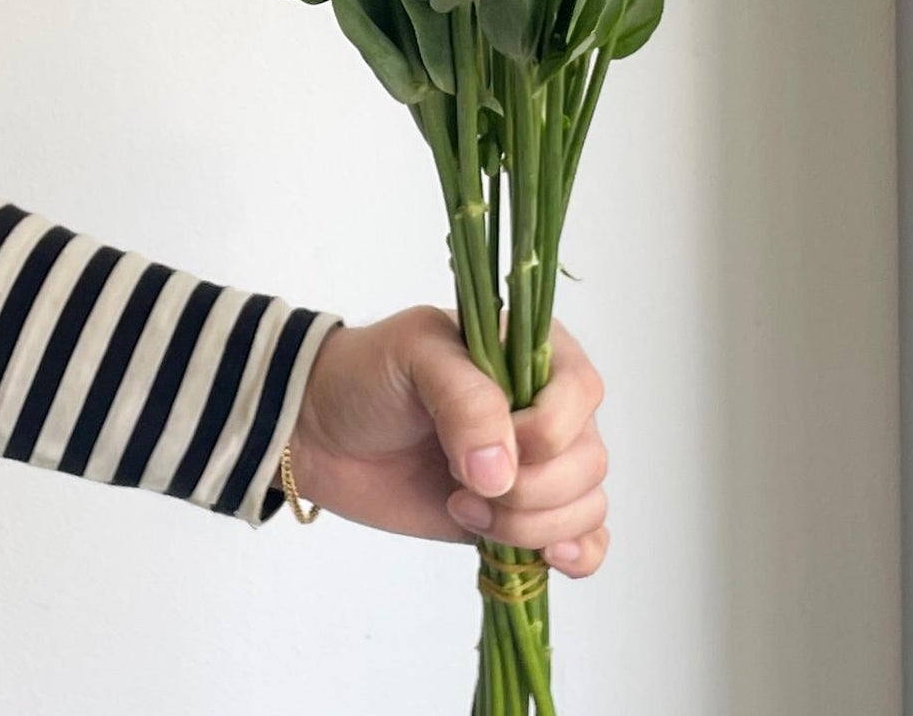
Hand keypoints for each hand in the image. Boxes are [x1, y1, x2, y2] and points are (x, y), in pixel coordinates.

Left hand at [287, 306, 609, 576]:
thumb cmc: (369, 376)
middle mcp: (547, 408)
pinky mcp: (522, 515)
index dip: (544, 432)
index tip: (490, 447)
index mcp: (534, 352)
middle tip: (461, 489)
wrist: (323, 433)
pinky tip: (547, 559)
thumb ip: (463, 401)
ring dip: (533, 526)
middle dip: (531, 491)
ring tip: (464, 511)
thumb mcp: (413, 357)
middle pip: (589, 461)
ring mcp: (537, 466)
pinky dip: (576, 555)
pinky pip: (585, 540)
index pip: (581, 393)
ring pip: (588, 505)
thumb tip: (502, 471)